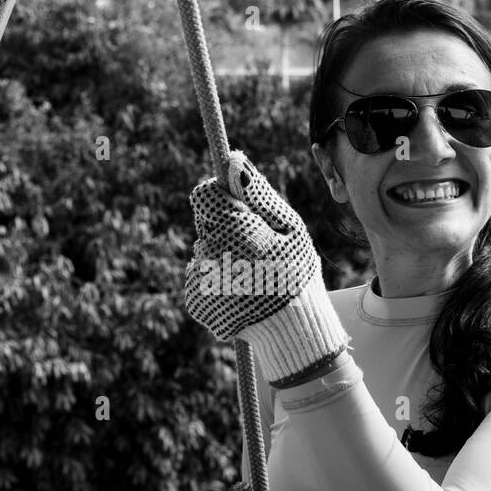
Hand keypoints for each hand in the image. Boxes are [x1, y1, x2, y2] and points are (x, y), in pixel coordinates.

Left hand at [184, 151, 349, 385]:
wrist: (293, 331)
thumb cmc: (296, 271)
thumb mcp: (288, 227)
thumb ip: (258, 193)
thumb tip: (233, 159)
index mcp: (233, 229)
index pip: (206, 196)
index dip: (224, 199)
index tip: (242, 212)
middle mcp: (209, 252)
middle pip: (206, 224)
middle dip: (226, 230)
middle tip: (255, 251)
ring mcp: (199, 280)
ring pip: (202, 250)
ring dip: (220, 256)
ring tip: (251, 275)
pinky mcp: (195, 300)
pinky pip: (199, 277)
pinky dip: (215, 281)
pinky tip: (240, 292)